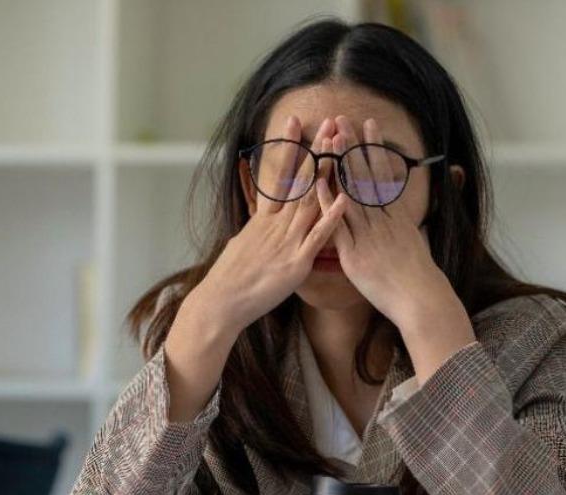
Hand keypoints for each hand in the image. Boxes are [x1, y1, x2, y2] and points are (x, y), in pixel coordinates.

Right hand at [192, 115, 348, 334]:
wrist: (221, 302)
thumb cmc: (230, 278)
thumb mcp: (242, 244)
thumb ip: (257, 230)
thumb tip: (259, 221)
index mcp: (264, 219)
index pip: (279, 174)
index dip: (289, 147)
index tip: (295, 121)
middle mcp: (276, 224)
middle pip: (301, 180)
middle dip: (316, 150)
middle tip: (329, 122)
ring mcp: (287, 241)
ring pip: (311, 201)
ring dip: (328, 173)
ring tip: (341, 147)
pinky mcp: (296, 262)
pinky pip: (318, 237)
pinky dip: (331, 218)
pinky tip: (344, 198)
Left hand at [317, 115, 475, 382]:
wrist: (420, 300)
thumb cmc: (418, 277)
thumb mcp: (415, 243)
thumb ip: (404, 225)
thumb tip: (401, 214)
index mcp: (396, 216)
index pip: (383, 174)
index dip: (374, 149)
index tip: (368, 126)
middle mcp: (382, 220)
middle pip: (365, 176)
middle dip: (353, 146)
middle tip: (343, 119)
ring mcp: (367, 235)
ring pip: (351, 192)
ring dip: (339, 164)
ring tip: (330, 138)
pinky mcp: (354, 253)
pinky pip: (338, 224)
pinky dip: (328, 203)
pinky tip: (318, 183)